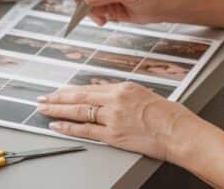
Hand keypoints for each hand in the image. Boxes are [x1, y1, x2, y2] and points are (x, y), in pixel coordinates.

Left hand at [36, 83, 193, 159]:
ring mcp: (113, 117)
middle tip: (42, 98)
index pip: (89, 88)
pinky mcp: (114, 135)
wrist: (181, 132)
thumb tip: (107, 100)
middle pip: (79, 96)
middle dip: (57, 98)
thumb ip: (123, 97)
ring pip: (78, 111)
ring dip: (57, 110)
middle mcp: (115, 100)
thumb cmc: (170, 116)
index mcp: (124, 88)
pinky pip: (85, 130)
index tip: (58, 91)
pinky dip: (68, 127)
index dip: (70, 90)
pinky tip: (56, 125)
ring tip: (43, 109)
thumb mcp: (145, 96)